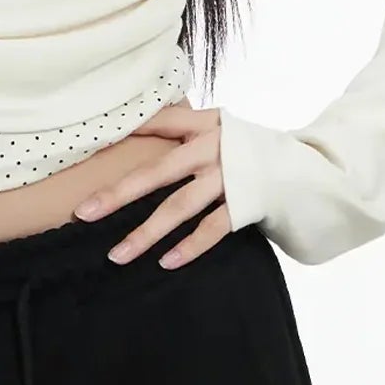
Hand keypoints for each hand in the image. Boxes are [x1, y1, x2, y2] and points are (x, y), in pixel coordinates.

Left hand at [71, 103, 233, 267]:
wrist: (300, 169)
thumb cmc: (246, 147)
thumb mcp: (217, 126)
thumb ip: (179, 126)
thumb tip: (132, 125)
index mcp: (204, 125)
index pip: (161, 122)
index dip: (129, 129)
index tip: (92, 144)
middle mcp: (213, 149)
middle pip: (158, 172)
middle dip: (119, 193)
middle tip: (85, 213)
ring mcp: (228, 178)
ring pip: (179, 208)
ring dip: (146, 232)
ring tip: (117, 255)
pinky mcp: (245, 204)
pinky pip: (212, 229)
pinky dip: (190, 247)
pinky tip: (166, 262)